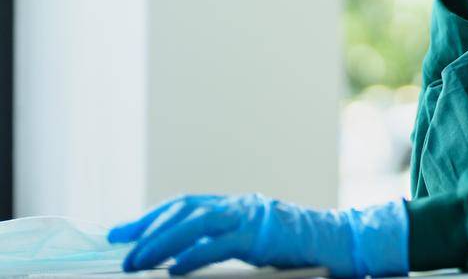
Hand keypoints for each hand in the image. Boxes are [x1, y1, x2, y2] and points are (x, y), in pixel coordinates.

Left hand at [108, 194, 408, 277]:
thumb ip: (222, 243)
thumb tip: (178, 258)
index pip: (185, 205)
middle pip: (185, 210)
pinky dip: (194, 254)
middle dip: (148, 230)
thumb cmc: (299, 250)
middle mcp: (242, 205)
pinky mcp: (264, 235)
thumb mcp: (253, 243)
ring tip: (137, 263)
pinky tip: (173, 268)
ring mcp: (253, 217)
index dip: (150, 218)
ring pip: (196, 222)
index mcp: (238, 206)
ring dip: (161, 243)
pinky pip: (222, 244)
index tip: (120, 234)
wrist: (342, 243)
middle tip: (121, 251)